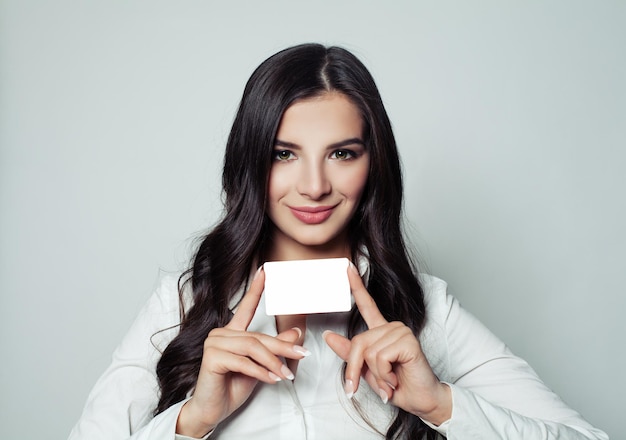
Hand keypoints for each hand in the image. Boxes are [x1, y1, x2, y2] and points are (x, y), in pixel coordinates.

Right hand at [176, 267, 308, 436]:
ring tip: (286, 375)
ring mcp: (214, 343)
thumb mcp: (260, 366)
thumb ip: (274, 348)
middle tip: (302, 354)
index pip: (246, 307)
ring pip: (253, 348)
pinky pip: (243, 362)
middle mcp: (221, 333)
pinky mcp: (212, 357)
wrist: (212, 409)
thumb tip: (296, 332)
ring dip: (273, 363)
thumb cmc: (232, 386)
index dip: (256, 288)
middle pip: (258, 337)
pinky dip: (261, 372)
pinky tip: (272, 380)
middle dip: (283, 347)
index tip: (264, 271)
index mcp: (232, 332)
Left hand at [323, 264, 451, 425]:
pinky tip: (395, 379)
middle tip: (363, 386)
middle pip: (358, 342)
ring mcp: (401, 332)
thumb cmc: (398, 386)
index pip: (367, 304)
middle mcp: (392, 327)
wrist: (422, 400)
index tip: (347, 267)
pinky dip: (384, 374)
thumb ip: (350, 353)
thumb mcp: (368, 371)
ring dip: (375, 375)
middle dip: (356, 369)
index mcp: (382, 331)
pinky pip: (380, 357)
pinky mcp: (408, 341)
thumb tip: (328, 335)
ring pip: (368, 352)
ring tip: (389, 381)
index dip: (356, 285)